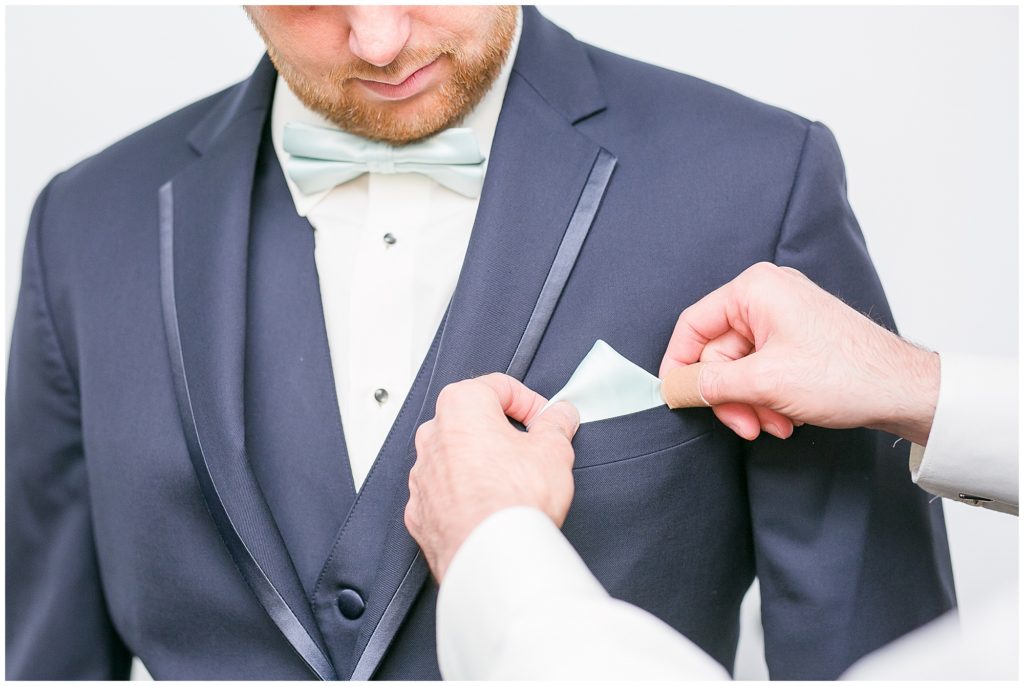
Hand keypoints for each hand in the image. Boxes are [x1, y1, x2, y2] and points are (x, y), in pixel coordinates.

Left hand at [405, 373, 579, 580]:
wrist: (491, 557)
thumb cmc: (514, 500)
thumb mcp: (554, 450)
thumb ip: (557, 424)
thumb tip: (560, 415)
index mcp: (461, 406)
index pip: (500, 386)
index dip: (531, 403)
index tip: (546, 421)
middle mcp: (432, 435)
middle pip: (472, 420)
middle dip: (503, 432)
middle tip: (532, 452)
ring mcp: (421, 474)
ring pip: (455, 457)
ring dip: (482, 464)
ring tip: (512, 485)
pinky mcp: (419, 510)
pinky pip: (444, 492)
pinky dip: (464, 495)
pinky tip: (490, 509)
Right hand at [660, 262, 939, 444]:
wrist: (904, 390)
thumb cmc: (845, 374)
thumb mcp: (762, 383)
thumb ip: (710, 384)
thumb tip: (675, 387)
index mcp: (754, 289)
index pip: (693, 325)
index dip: (680, 365)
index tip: (677, 396)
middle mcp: (767, 296)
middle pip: (718, 353)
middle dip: (730, 395)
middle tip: (744, 424)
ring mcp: (784, 317)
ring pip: (741, 367)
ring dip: (751, 402)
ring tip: (774, 425)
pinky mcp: (797, 339)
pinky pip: (762, 369)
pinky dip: (768, 397)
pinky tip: (787, 417)